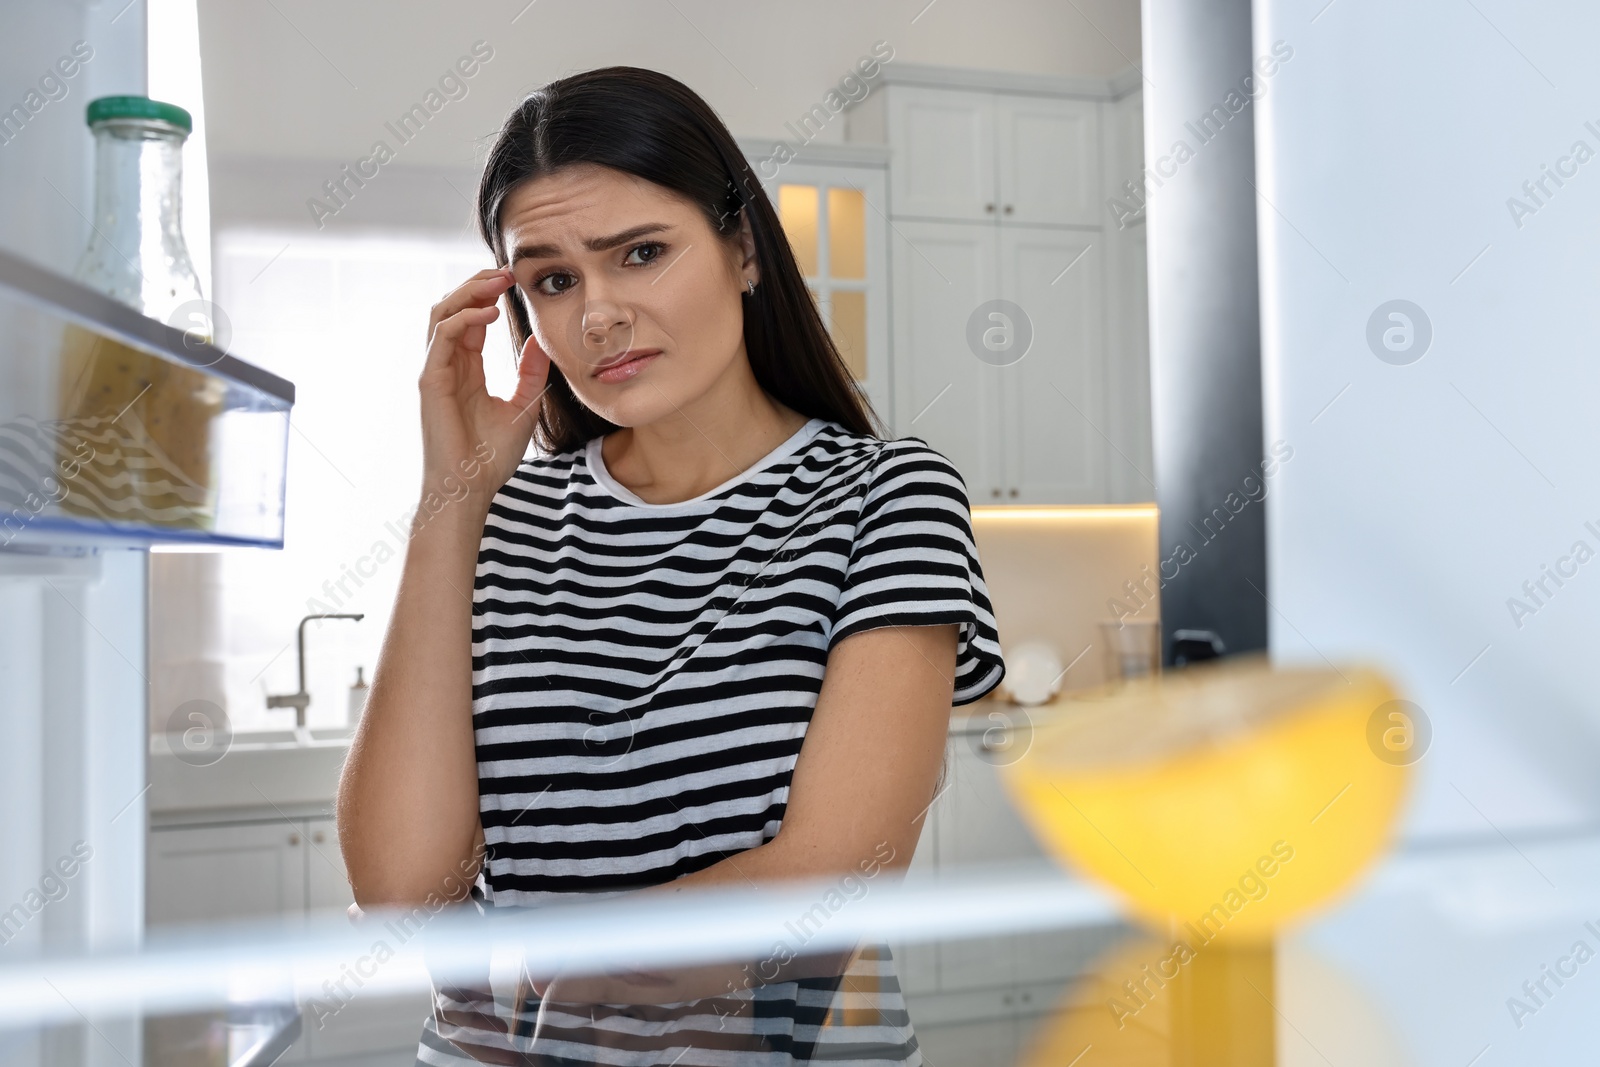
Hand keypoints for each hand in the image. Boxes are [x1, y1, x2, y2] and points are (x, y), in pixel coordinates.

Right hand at [418, 269, 549, 509]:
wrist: (470, 489)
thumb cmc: (490, 457)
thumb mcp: (523, 406)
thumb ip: (531, 373)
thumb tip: (542, 341)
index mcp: (466, 369)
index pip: (472, 318)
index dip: (490, 294)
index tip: (517, 280)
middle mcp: (447, 365)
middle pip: (453, 307)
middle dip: (478, 283)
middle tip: (508, 271)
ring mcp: (436, 371)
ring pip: (442, 313)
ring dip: (469, 291)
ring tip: (498, 281)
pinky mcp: (430, 381)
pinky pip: (442, 336)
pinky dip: (464, 317)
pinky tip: (490, 312)